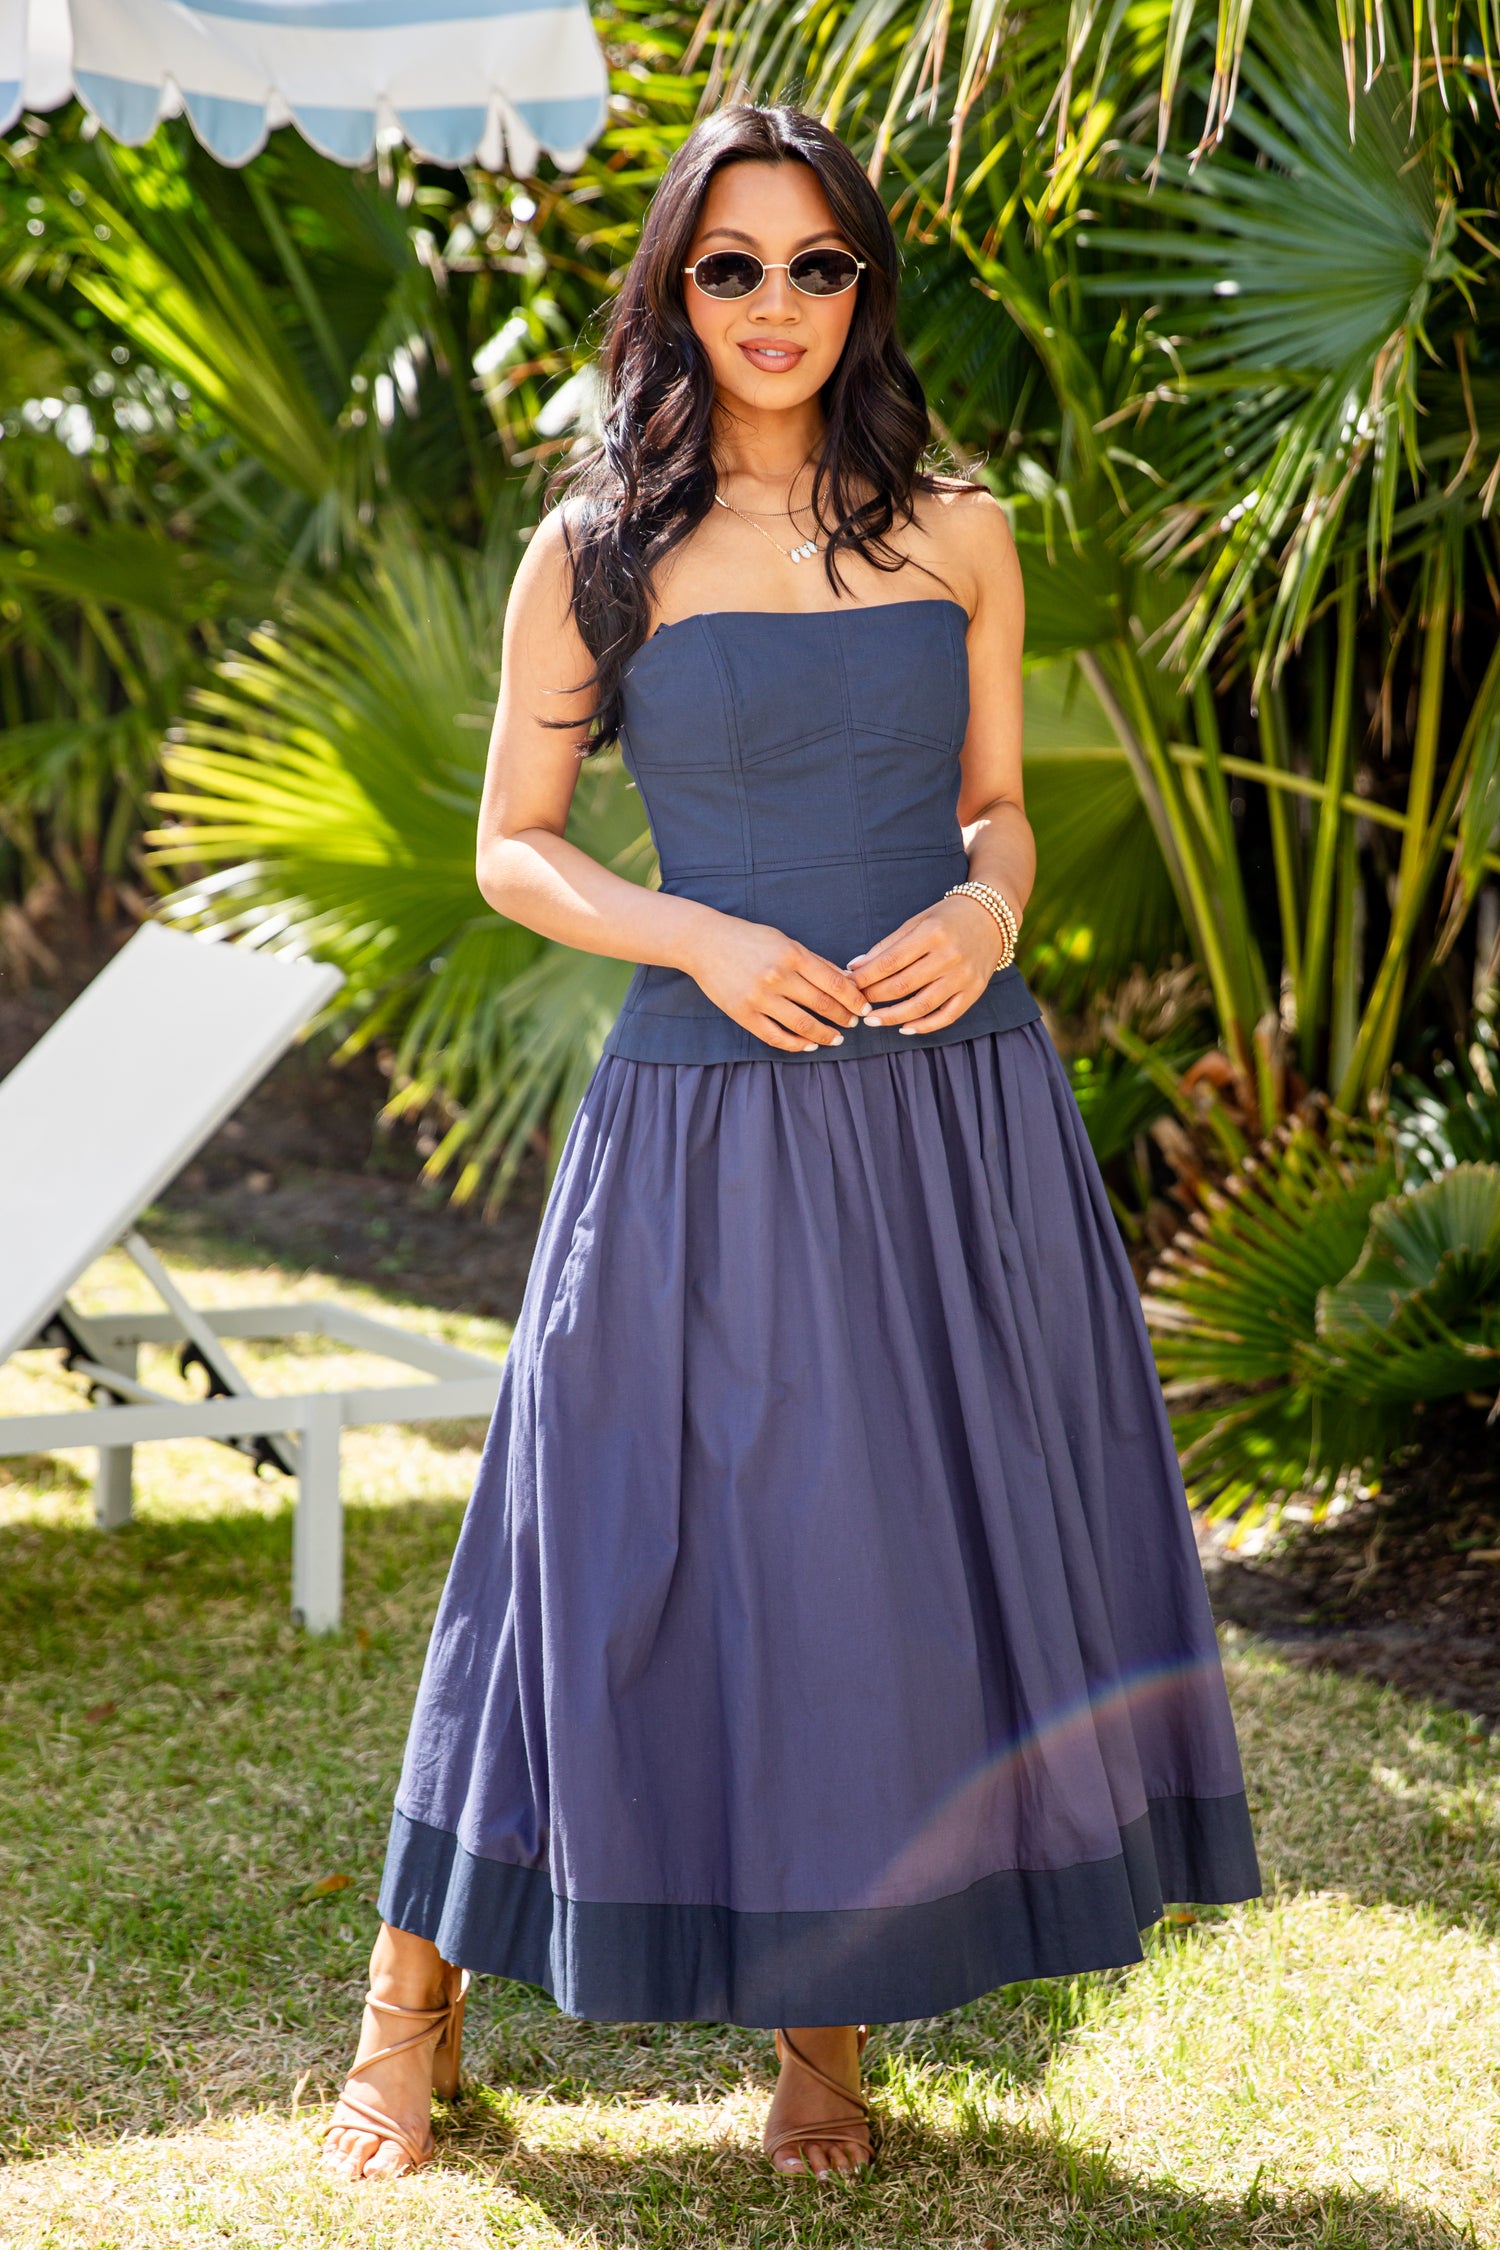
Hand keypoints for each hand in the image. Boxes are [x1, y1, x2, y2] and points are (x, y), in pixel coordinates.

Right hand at [684, 914, 870, 1051]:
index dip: (854, 999)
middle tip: (853, 1024)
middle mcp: (777, 976)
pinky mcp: (743, 1014)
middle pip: (822, 1005)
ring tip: (836, 1038)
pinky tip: (808, 1044)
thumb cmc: (749, 939)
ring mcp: (759, 997)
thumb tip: (847, 981)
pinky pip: (776, 1036)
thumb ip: (815, 962)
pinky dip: (796, 1044)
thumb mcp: (784, 941)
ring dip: (824, 1035)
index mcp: (791, 954)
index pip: (834, 983)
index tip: (864, 1008)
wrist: (704, 942)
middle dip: (843, 1017)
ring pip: (802, 1025)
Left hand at [847, 893, 1006, 1033]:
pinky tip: (905, 1028)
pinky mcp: (975, 991)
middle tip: (855, 1004)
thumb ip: (888, 945)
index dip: (865, 977)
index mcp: (932, 933)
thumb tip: (855, 967)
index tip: (847, 984)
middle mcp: (949, 955)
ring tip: (872, 1020)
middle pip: (903, 985)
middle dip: (874, 997)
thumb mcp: (917, 921)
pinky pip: (947, 1016)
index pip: (890, 962)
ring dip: (892, 1017)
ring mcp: (964, 976)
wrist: (992, 918)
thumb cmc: (948, 918)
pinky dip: (924, 1026)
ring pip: (922, 1006)